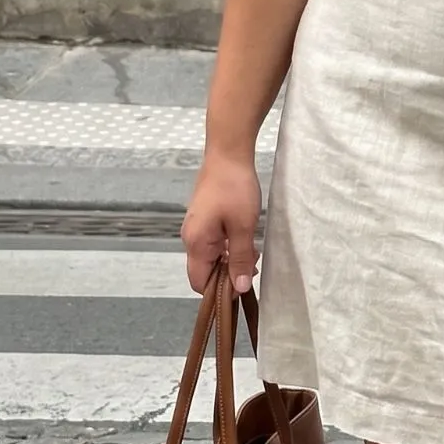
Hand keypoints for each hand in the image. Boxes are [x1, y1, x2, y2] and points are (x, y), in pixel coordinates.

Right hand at [181, 152, 261, 295]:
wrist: (227, 153)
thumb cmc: (235, 188)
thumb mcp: (243, 226)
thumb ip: (241, 258)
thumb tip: (240, 288)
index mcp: (196, 243)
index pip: (200, 283)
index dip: (220, 290)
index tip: (243, 284)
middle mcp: (190, 238)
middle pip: (205, 270)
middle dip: (228, 273)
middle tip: (252, 264)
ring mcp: (196, 227)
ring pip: (211, 256)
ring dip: (231, 258)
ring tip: (252, 250)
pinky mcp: (203, 217)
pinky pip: (213, 242)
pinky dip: (228, 245)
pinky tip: (244, 237)